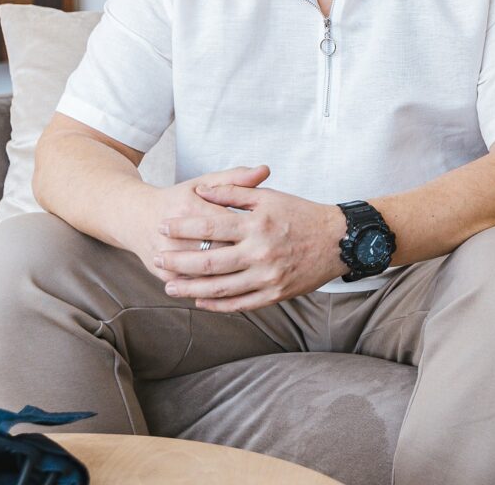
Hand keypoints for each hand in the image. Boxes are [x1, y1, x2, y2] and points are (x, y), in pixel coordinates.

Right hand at [121, 165, 271, 284]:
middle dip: (243, 256)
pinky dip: (213, 288)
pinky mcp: (164, 275)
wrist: (136, 218)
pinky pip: (193, 286)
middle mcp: (176, 234)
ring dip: (231, 276)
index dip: (250, 231)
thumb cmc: (179, 198)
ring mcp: (168, 257)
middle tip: (265, 259)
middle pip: (218, 250)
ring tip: (253, 273)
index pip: (226, 223)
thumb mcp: (203, 183)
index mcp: (190, 207)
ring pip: (206, 273)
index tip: (269, 234)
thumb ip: (235, 178)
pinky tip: (234, 286)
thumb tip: (265, 170)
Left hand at [152, 175, 346, 312]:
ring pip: (220, 286)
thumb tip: (203, 190)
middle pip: (208, 260)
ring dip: (190, 288)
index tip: (163, 226)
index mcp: (257, 224)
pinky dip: (217, 304)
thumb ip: (234, 191)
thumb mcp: (270, 196)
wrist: (338, 240)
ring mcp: (268, 275)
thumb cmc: (302, 214)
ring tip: (170, 286)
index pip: (210, 225)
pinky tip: (200, 301)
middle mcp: (261, 251)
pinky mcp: (275, 293)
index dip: (182, 226)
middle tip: (156, 257)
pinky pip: (240, 303)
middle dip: (178, 260)